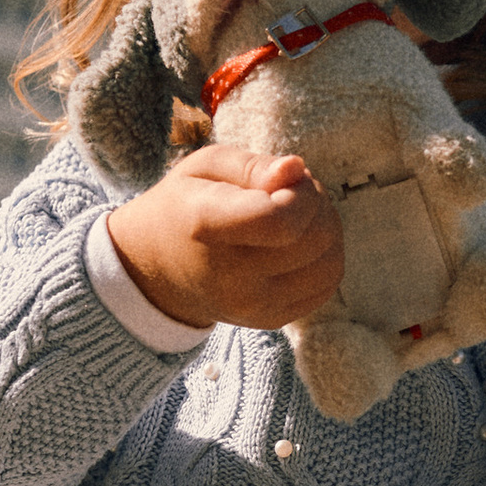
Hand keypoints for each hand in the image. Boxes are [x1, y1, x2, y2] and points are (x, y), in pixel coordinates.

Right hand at [104, 154, 344, 331]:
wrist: (154, 270)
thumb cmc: (185, 207)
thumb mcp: (205, 168)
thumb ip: (253, 165)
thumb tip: (296, 169)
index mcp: (205, 227)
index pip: (280, 220)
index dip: (301, 193)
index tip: (284, 182)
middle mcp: (230, 278)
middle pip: (315, 238)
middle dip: (316, 203)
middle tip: (289, 192)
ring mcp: (252, 306)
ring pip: (330, 264)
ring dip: (327, 229)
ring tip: (296, 216)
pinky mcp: (271, 319)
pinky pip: (326, 284)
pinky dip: (324, 257)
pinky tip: (298, 242)